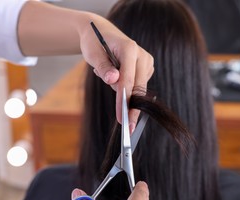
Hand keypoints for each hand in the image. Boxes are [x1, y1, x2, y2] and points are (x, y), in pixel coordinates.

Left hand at [78, 16, 153, 131]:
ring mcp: (146, 61)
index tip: (121, 119)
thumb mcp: (93, 54)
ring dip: (124, 93)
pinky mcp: (146, 67)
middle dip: (132, 108)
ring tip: (105, 73)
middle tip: (127, 128)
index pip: (128, 80)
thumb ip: (104, 68)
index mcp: (129, 49)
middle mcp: (142, 55)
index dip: (124, 101)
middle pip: (140, 88)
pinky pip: (138, 85)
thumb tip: (114, 81)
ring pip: (139, 88)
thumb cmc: (94, 42)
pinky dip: (126, 88)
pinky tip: (114, 75)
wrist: (100, 31)